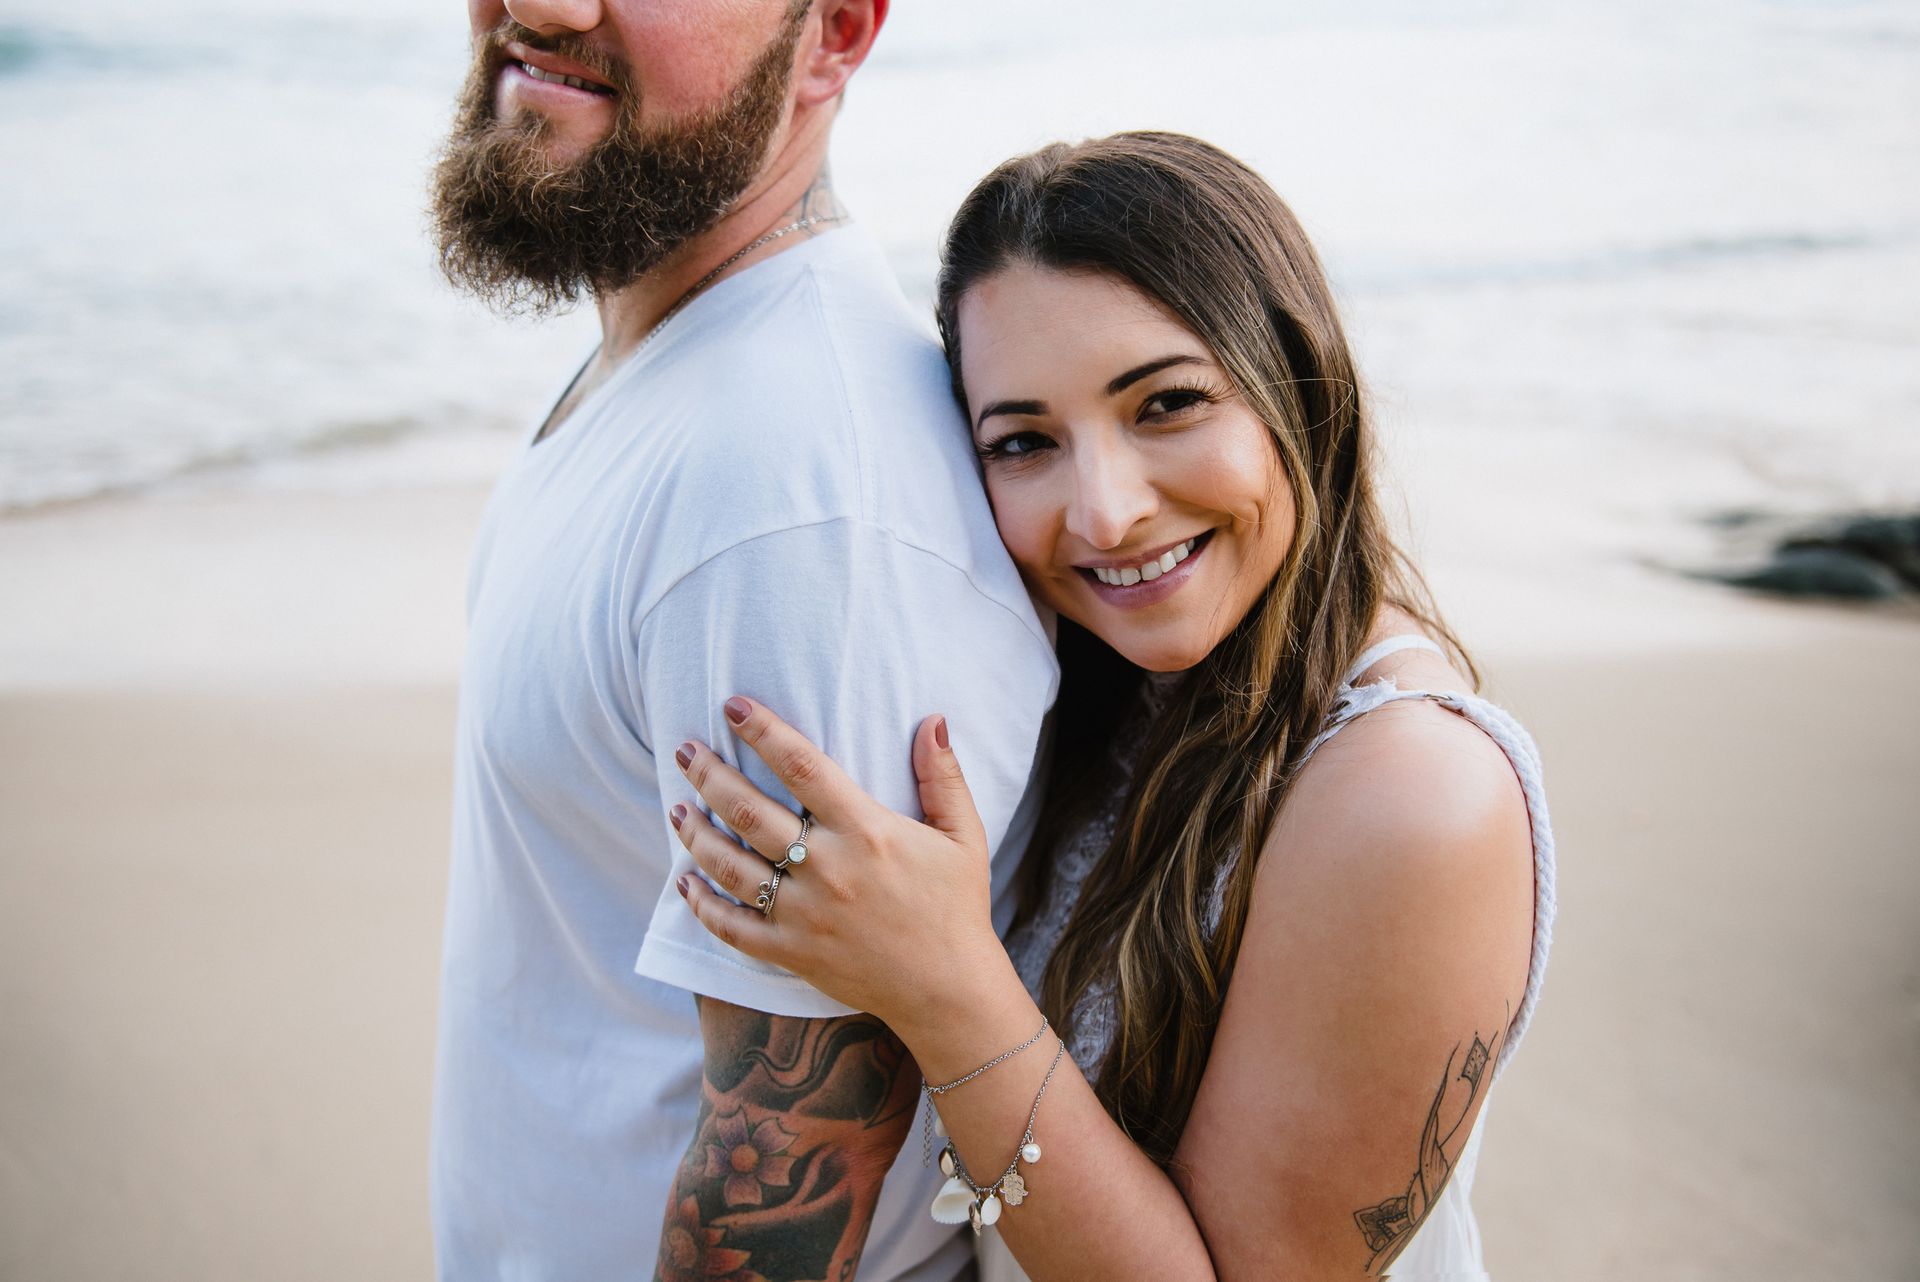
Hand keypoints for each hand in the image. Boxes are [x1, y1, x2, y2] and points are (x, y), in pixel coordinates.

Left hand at [669, 698, 1007, 1028]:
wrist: (949, 991)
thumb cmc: (956, 908)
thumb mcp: (964, 836)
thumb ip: (944, 776)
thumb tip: (933, 719)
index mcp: (865, 831)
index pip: (801, 766)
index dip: (763, 730)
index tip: (732, 705)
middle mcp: (826, 868)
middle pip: (748, 810)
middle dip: (709, 774)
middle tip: (686, 750)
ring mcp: (803, 914)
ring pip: (729, 864)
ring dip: (695, 832)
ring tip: (677, 806)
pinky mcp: (790, 953)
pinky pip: (731, 926)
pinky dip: (701, 903)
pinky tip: (684, 881)